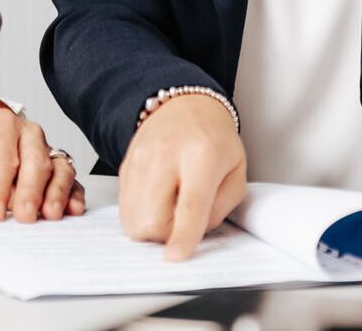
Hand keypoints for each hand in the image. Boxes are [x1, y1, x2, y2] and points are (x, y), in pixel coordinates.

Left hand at [0, 100, 84, 221]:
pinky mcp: (53, 164)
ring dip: (57, 191)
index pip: (4, 157)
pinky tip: (72, 208)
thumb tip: (4, 204)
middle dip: (31, 190)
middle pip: (36, 160)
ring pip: (59, 166)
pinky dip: (72, 193)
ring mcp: (43, 147)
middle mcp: (26, 132)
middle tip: (25, 216)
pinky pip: (68, 177)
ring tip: (50, 214)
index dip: (0, 186)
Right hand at [119, 93, 245, 260]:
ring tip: (169, 209)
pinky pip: (125, 208)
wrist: (184, 106)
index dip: (183, 236)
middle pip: (152, 217)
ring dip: (152, 227)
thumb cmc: (213, 138)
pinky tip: (156, 200)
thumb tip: (196, 234)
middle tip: (182, 221)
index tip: (176, 256)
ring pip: (134, 218)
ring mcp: (140, 159)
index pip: (190, 204)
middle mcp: (165, 155)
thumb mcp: (236, 171)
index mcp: (201, 155)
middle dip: (167, 235)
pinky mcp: (125, 165)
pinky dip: (140, 215)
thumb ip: (222, 207)